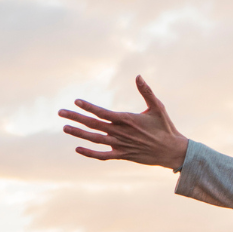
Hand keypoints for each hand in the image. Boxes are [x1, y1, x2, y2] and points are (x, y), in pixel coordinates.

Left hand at [59, 76, 188, 169]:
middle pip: (93, 124)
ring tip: (65, 128)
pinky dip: (90, 153)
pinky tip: (78, 148)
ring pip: (95, 139)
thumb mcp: (157, 107)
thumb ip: (146, 91)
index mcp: (127, 119)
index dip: (88, 107)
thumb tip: (138, 76)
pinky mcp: (123, 155)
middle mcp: (121, 132)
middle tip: (60, 112)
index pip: (102, 112)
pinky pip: (103, 155)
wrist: (172, 151)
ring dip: (79, 133)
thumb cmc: (165, 127)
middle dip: (75, 118)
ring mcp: (120, 145)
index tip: (76, 101)